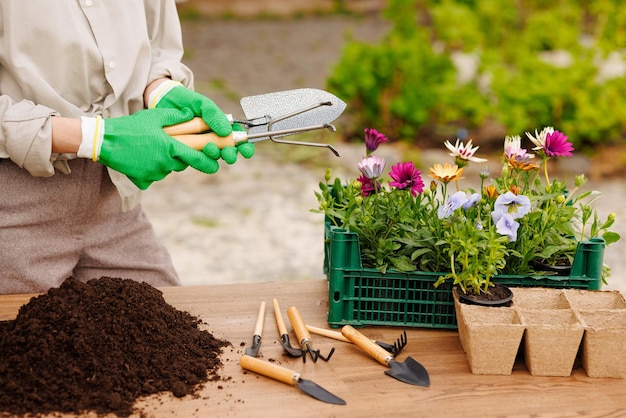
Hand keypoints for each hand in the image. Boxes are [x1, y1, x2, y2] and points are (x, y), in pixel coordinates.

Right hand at [79, 108, 220, 189]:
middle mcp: (165, 163)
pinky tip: (142, 158)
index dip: (208, 163)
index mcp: (171, 148)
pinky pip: (153, 176)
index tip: (216, 165)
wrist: (104, 142)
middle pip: (183, 164)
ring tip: (151, 148)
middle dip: (182, 157)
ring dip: (166, 162)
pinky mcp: (143, 180)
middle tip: (171, 147)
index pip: (197, 158)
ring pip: (168, 169)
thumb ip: (176, 117)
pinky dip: (151, 169)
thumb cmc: (131, 127)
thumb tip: (192, 114)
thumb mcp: (154, 117)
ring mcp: (154, 173)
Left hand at [153, 81, 253, 162]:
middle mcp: (212, 138)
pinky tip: (195, 153)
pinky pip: (196, 160)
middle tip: (227, 154)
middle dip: (231, 155)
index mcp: (220, 126)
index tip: (245, 151)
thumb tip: (227, 131)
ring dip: (215, 156)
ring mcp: (200, 146)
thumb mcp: (201, 104)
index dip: (245, 147)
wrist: (160, 101)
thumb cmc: (184, 100)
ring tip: (208, 148)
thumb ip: (214, 115)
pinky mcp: (187, 152)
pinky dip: (199, 159)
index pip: (237, 139)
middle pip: (228, 152)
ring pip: (213, 158)